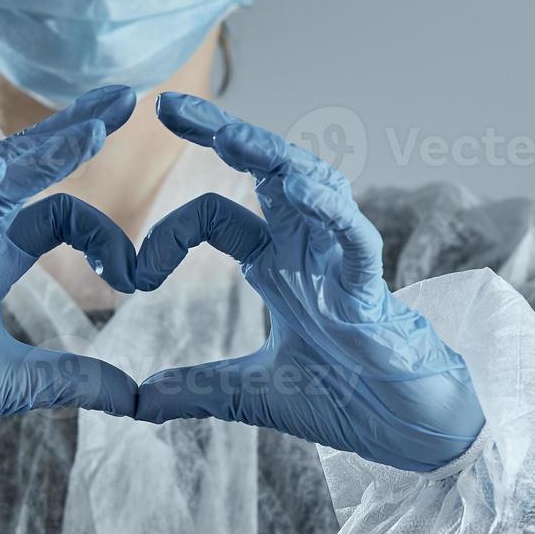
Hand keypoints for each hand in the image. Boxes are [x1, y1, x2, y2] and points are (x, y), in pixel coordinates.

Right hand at [0, 86, 140, 470]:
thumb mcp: (20, 384)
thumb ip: (76, 379)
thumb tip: (136, 399)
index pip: (60, 212)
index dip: (105, 235)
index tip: (139, 277)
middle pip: (27, 171)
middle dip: (74, 132)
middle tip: (126, 95)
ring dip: (40, 154)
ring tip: (88, 127)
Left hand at [132, 94, 485, 471]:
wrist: (404, 429)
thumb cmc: (344, 395)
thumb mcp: (252, 392)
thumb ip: (198, 388)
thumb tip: (140, 402)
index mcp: (275, 262)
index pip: (214, 216)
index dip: (166, 237)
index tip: (130, 277)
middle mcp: (304, 247)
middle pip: (264, 171)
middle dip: (221, 133)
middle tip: (168, 104)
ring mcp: (338, 261)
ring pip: (311, 184)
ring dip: (272, 157)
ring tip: (229, 134)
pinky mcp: (370, 287)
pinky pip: (354, 236)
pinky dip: (330, 212)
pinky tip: (301, 190)